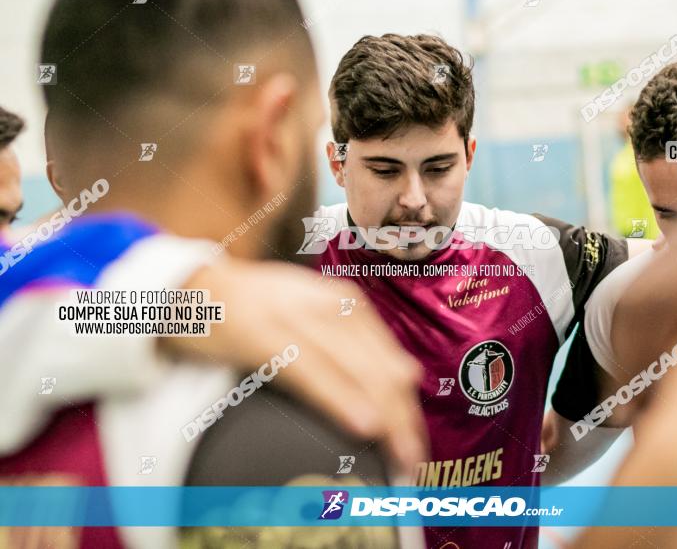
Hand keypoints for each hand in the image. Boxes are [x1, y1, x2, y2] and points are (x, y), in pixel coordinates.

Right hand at [163, 258, 427, 474]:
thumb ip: (356, 342)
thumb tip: (408, 374)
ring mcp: (295, 317)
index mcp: (344, 303)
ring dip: (384, 417)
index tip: (418, 441)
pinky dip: (339, 398)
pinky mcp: (262, 333)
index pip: (390, 359)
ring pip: (355, 371)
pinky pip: (310, 370)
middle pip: (379, 369)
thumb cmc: (253, 309)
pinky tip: (363, 422)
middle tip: (413, 460)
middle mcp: (328, 306)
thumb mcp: (312, 317)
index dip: (409, 405)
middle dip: (403, 419)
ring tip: (399, 454)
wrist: (189, 286)